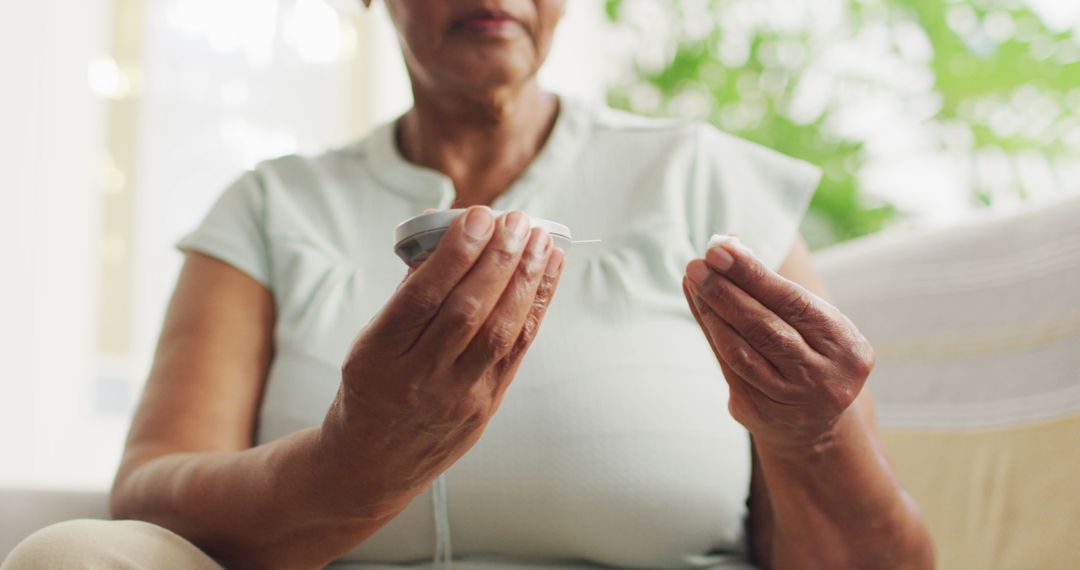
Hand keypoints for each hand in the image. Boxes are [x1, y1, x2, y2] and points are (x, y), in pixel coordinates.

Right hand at [324, 206, 564, 512]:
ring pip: (498, 333)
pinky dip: (535, 306)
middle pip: (467, 313)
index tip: (479, 216)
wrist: (373, 465)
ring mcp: (456, 397)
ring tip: (540, 241)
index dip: (455, 255)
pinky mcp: (485, 407)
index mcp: (378, 357)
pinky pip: (516, 351)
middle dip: (498, 261)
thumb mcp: (370, 341)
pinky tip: (547, 273)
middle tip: (518, 221)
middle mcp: (418, 380)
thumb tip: (448, 232)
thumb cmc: (371, 386)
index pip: (423, 298)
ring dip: (525, 281)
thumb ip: (409, 293)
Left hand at [682, 239, 874, 447]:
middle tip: (699, 264)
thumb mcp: (811, 322)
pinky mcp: (759, 414)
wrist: (813, 423)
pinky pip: (728, 368)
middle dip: (727, 291)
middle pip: (765, 328)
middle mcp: (824, 378)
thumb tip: (728, 244)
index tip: (722, 249)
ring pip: (741, 352)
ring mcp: (791, 401)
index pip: (794, 303)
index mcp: (846, 348)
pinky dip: (711, 334)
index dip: (754, 275)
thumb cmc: (809, 353)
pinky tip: (700, 308)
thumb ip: (772, 288)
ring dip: (712, 313)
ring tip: (694, 282)